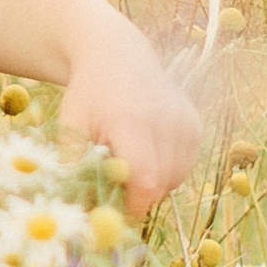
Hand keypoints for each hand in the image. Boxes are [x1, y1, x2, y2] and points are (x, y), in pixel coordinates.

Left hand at [57, 14, 203, 218]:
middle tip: (118, 186)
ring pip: (176, 179)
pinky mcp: (195, 125)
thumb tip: (81, 210)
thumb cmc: (89, 94)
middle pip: (162, 184)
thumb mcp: (71, 126)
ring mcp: (185, 123)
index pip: (145, 179)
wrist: (118, 56)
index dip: (133, 204)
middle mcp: (166, 122)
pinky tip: (148, 149)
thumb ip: (74, 167)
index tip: (115, 211)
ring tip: (131, 161)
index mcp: (131, 121)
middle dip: (139, 196)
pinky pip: (185, 165)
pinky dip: (168, 169)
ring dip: (154, 183)